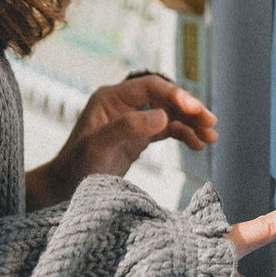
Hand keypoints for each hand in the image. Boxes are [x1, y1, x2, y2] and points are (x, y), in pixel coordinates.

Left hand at [25, 73, 218, 210]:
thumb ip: (128, 127)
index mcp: (112, 98)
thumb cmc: (76, 166)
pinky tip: (198, 145)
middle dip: (190, 109)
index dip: (176, 95)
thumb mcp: (99, 146)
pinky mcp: (137, 138)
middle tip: (212, 123)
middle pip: (165, 98)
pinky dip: (183, 135)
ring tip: (211, 138)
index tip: (196, 109)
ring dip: (191, 123)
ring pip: (169, 114)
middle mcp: (123, 105)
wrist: (64, 189)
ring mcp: (132, 121)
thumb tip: (162, 115)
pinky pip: (166, 130)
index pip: (151, 87)